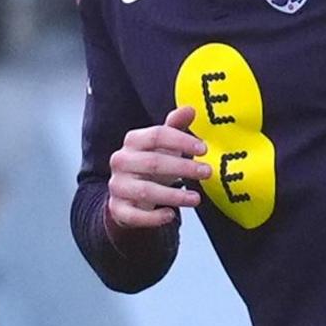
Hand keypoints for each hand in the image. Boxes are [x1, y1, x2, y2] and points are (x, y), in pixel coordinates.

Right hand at [105, 106, 209, 234]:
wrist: (130, 193)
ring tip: (196, 198)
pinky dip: (153, 218)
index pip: (157, 135)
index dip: (181, 140)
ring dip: (174, 196)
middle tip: (207, 172)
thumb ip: (175, 127)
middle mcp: (121, 161)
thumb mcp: (164, 145)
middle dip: (183, 168)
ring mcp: (118, 186)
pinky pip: (133, 215)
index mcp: (133, 141)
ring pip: (145, 191)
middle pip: (153, 162)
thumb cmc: (152, 165)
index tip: (204, 149)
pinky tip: (170, 215)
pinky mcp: (118, 208)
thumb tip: (190, 108)